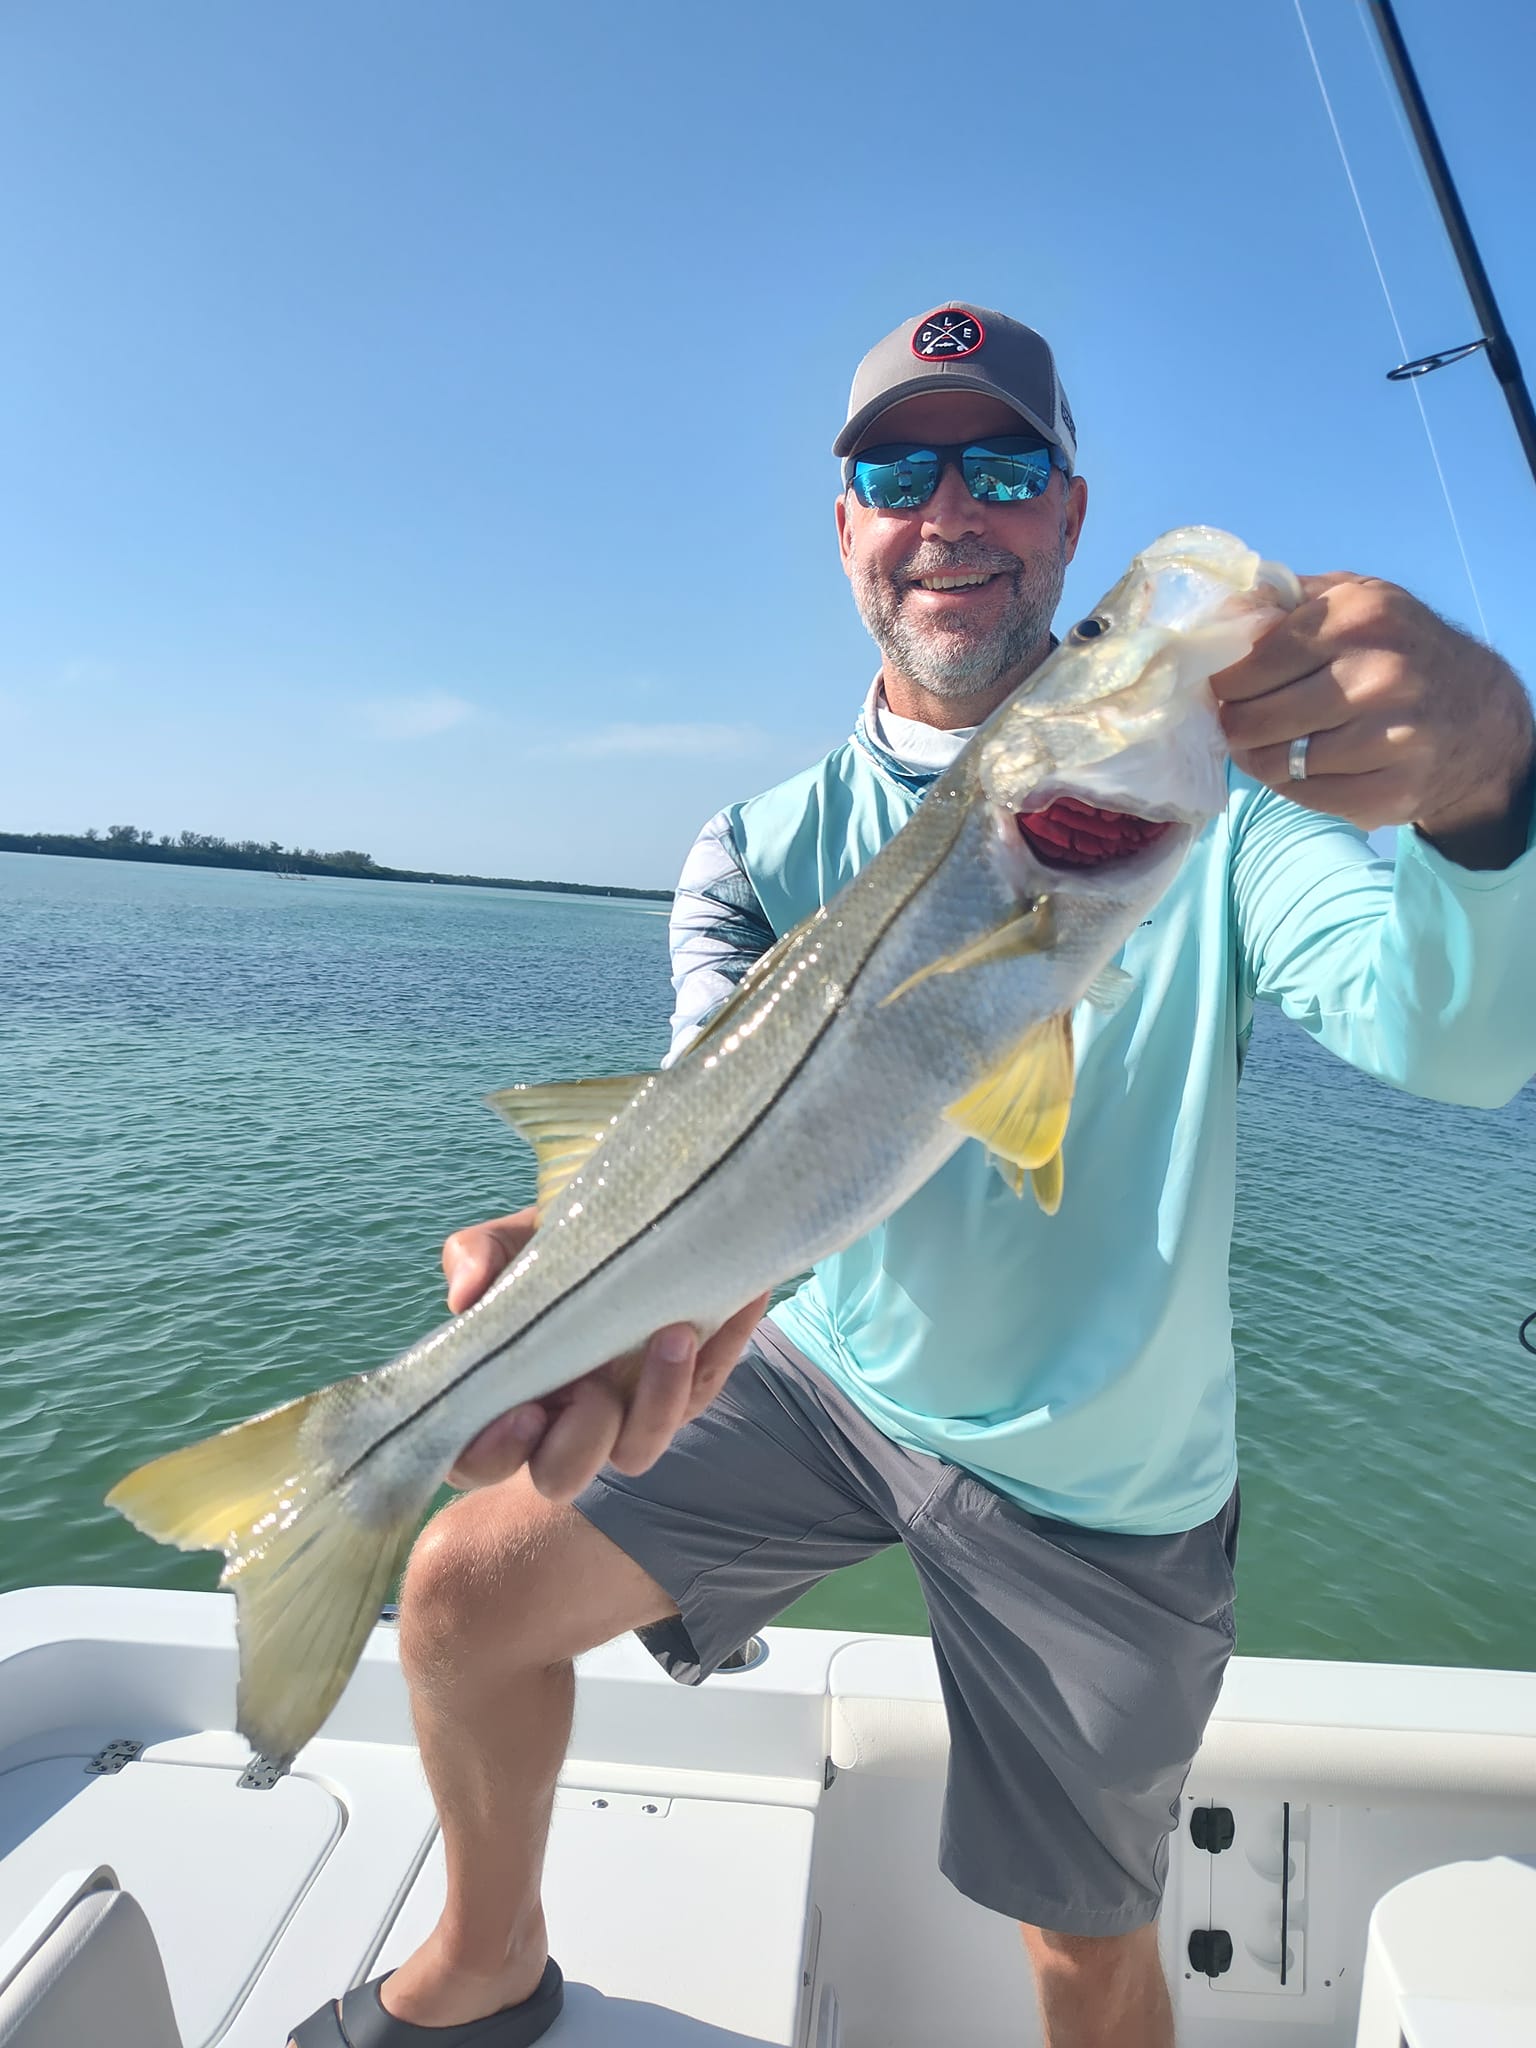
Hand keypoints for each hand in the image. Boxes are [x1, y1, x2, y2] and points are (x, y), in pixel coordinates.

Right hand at [438, 1207, 768, 1502]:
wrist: (616, 1221)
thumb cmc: (543, 1247)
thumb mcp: (506, 1243)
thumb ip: (476, 1259)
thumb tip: (467, 1294)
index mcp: (503, 1399)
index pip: (479, 1461)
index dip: (492, 1454)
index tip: (524, 1414)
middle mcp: (561, 1423)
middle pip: (562, 1476)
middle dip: (580, 1443)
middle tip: (594, 1387)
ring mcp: (624, 1413)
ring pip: (638, 1449)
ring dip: (659, 1402)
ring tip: (675, 1335)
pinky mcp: (681, 1391)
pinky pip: (703, 1390)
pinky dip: (722, 1348)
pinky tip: (740, 1298)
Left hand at [1212, 573, 1534, 866]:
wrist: (1478, 712)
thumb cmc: (1399, 648)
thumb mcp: (1355, 600)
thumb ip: (1285, 601)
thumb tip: (1218, 614)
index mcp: (1358, 618)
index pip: (1250, 665)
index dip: (1224, 684)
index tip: (1222, 690)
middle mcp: (1378, 676)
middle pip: (1254, 721)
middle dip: (1234, 725)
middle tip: (1237, 723)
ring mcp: (1391, 738)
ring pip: (1275, 765)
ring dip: (1258, 759)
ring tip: (1267, 744)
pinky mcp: (1394, 790)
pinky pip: (1307, 797)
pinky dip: (1293, 786)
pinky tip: (1304, 767)